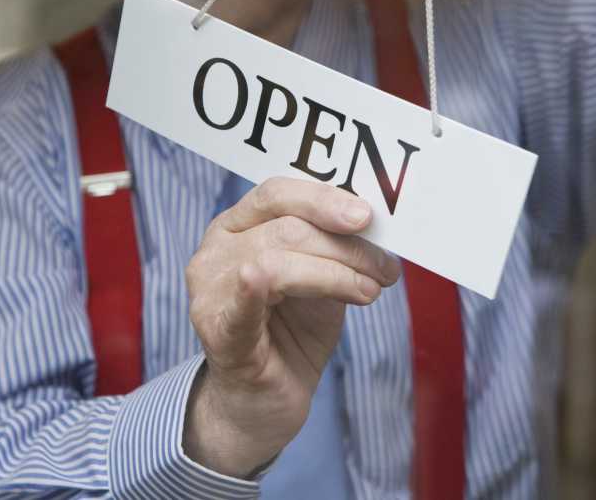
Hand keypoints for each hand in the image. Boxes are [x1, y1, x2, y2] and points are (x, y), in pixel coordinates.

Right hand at [183, 178, 401, 477]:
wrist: (265, 402)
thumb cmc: (291, 334)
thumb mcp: (320, 281)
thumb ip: (334, 248)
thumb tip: (377, 224)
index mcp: (237, 226)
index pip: (278, 193)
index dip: (324, 198)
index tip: (367, 217)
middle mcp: (216, 250)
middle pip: (287, 227)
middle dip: (346, 246)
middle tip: (385, 268)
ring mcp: (209, 289)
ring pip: (278, 259)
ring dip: (336, 273)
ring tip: (369, 292)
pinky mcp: (216, 329)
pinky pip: (243, 297)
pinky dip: (267, 286)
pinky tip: (292, 286)